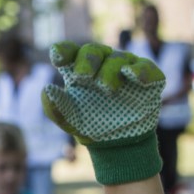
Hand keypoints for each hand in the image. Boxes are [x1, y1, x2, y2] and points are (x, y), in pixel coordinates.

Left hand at [40, 42, 164, 148]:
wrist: (117, 143)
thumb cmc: (90, 124)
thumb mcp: (68, 120)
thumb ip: (54, 106)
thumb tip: (47, 89)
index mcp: (79, 70)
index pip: (70, 52)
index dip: (63, 51)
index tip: (57, 57)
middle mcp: (102, 64)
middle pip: (93, 50)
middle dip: (87, 60)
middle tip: (83, 76)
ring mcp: (126, 68)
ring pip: (117, 59)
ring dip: (110, 71)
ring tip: (106, 89)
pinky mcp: (147, 77)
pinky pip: (145, 68)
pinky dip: (140, 71)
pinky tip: (133, 76)